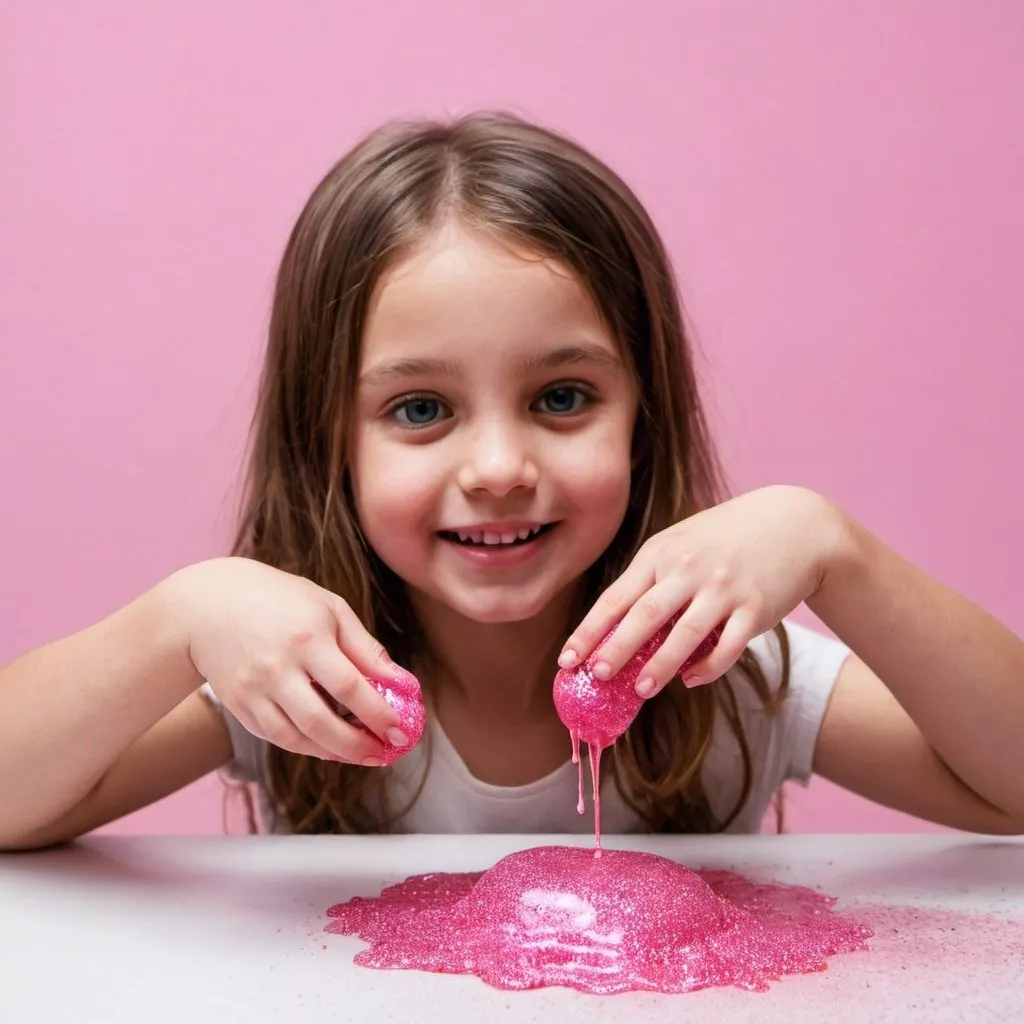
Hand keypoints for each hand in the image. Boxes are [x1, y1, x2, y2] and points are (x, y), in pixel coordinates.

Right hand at [167, 557, 413, 764]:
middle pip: (323, 722)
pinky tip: (330, 746)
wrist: (208, 604)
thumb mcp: (328, 608)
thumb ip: (365, 647)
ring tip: (364, 754)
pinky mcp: (240, 706)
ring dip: (336, 753)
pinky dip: (307, 748)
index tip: (401, 731)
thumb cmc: (279, 600)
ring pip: (298, 739)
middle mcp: (278, 668)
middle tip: (386, 752)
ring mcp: (255, 691)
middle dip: (359, 745)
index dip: (378, 714)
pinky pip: (278, 738)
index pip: (350, 687)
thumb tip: (400, 682)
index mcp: (307, 637)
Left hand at [559, 486, 845, 695]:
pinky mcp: (756, 608)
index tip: (567, 659)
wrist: (795, 523)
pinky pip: (727, 646)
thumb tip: (618, 629)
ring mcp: (723, 588)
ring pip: (684, 635)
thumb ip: (652, 579)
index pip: (616, 598)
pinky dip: (707, 667)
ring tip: (640, 691)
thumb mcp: (682, 543)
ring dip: (660, 666)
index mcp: (661, 553)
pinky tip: (690, 680)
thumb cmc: (726, 538)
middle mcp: (689, 569)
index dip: (589, 631)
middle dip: (616, 649)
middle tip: (595, 677)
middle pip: (644, 616)